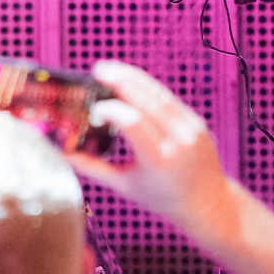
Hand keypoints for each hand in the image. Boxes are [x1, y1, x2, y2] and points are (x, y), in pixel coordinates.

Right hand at [69, 61, 235, 234]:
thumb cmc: (166, 198)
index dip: (111, 111)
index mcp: (159, 160)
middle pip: (147, 100)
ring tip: (110, 69)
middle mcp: (178, 141)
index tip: (94, 110)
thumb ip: (92, 167)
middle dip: (121, 81)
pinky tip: (130, 80)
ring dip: (133, 78)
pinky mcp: (195, 121)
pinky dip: (146, 87)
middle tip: (98, 70)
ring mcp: (190, 129)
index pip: (134, 123)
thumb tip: (65, 153)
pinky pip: (167, 98)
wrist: (209, 204)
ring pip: (158, 94)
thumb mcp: (125, 185)